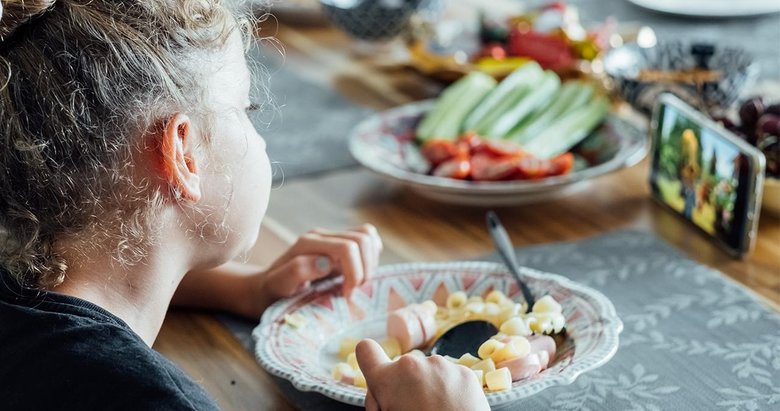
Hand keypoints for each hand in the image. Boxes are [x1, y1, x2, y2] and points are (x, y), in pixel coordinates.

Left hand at [249, 224, 381, 313]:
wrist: (266, 288)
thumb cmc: (272, 291)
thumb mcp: (278, 285)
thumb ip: (298, 270)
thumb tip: (326, 262)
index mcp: (309, 243)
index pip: (347, 247)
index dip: (354, 272)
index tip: (346, 296)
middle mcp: (322, 236)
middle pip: (362, 239)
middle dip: (364, 269)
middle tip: (352, 291)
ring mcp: (332, 239)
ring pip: (368, 237)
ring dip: (370, 263)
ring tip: (356, 284)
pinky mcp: (340, 246)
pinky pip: (367, 241)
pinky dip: (371, 258)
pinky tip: (358, 275)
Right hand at [356, 339, 489, 410]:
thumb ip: (380, 399)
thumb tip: (383, 392)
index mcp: (388, 379)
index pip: (366, 350)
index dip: (369, 360)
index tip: (376, 372)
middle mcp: (413, 364)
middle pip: (402, 368)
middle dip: (405, 385)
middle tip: (412, 410)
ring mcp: (442, 365)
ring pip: (427, 371)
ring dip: (428, 386)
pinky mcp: (464, 372)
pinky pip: (450, 375)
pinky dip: (449, 389)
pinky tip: (452, 408)